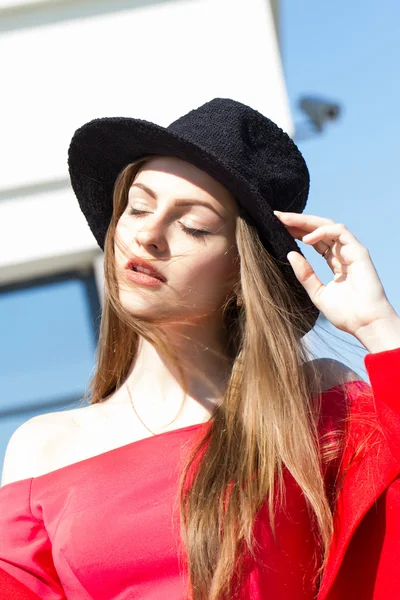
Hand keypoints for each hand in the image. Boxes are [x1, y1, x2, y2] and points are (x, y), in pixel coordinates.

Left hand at [273, 211, 397, 338]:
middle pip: (318, 229)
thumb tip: (290, 254)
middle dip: (297, 221)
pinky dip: (322, 232)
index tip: (277, 227)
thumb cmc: (346, 314)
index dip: (297, 231)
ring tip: (286, 221)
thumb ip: (305, 275)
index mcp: (334, 262)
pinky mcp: (358, 251)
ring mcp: (351, 251)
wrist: (365, 324)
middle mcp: (342, 253)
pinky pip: (340, 232)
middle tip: (276, 217)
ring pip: (328, 226)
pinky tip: (306, 239)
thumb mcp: (317, 293)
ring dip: (306, 221)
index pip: (314, 240)